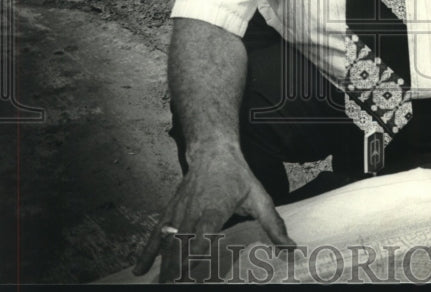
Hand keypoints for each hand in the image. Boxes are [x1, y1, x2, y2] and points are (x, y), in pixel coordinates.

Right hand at [133, 141, 294, 282]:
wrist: (212, 152)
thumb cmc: (237, 176)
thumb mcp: (260, 196)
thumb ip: (273, 224)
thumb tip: (290, 247)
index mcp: (214, 209)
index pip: (203, 234)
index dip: (197, 253)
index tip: (192, 272)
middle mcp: (192, 212)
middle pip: (181, 244)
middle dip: (177, 269)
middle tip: (176, 287)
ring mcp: (178, 213)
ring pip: (167, 243)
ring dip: (164, 266)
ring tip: (163, 285)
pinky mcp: (169, 212)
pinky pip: (156, 234)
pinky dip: (147, 252)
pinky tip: (140, 270)